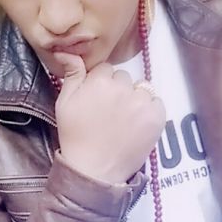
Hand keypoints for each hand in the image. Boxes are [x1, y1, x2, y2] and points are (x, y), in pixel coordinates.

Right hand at [54, 53, 165, 183]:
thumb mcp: (64, 103)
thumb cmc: (74, 136)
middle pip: (124, 78)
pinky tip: (135, 125)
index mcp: (99, 81)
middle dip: (117, 90)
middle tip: (108, 113)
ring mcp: (142, 102)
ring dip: (134, 99)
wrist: (93, 170)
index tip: (96, 102)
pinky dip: (149, 112)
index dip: (100, 85)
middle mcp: (123, 87)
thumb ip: (71, 75)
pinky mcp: (157, 117)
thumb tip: (68, 51)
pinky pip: (156, 103)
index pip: (106, 70)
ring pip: (141, 89)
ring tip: (123, 121)